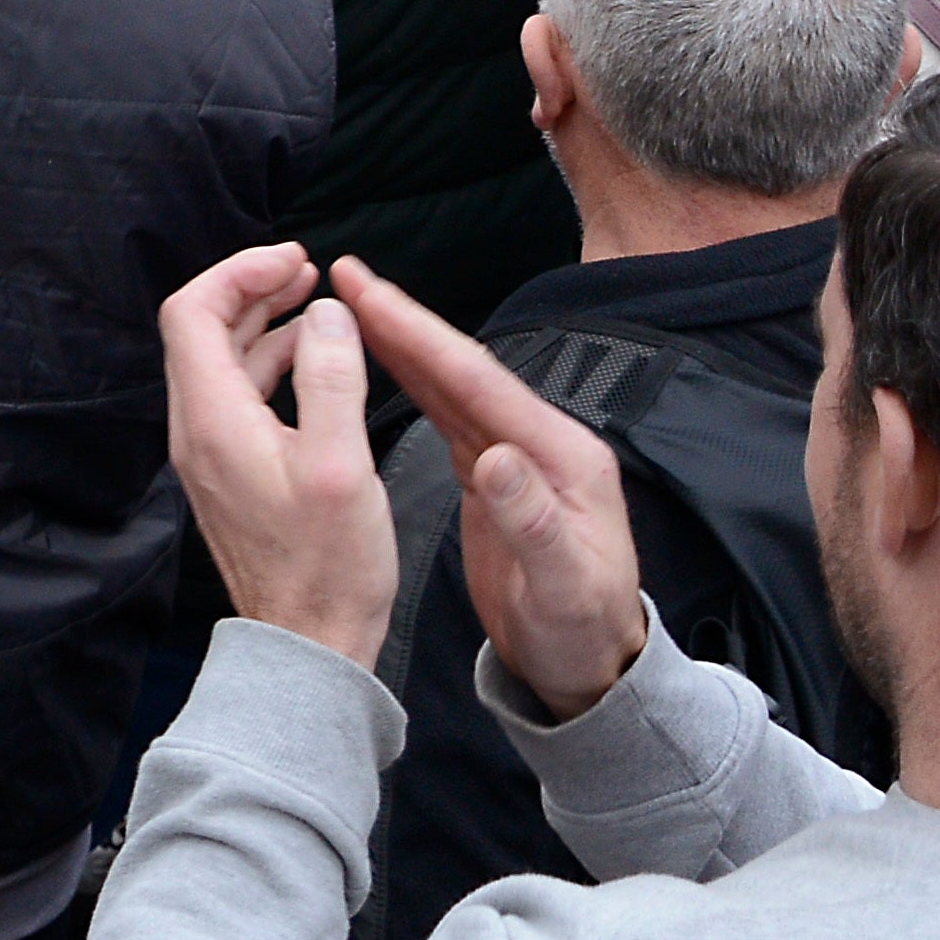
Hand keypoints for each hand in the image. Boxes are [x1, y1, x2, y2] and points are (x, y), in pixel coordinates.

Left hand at [152, 245, 402, 666]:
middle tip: (306, 271)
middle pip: (202, 331)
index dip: (238, 273)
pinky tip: (314, 363)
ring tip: (317, 306)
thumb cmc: (330, 567)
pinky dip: (271, 365)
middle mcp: (197, 432)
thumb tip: (326, 313)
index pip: (193, 312)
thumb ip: (331, 380)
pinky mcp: (232, 474)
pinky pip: (239, 397)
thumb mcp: (342, 466)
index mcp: (212, 421)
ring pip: (223, 364)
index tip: (293, 260)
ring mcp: (211, 455)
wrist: (308, 644)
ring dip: (263, 325)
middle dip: (251, 289)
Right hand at [335, 254, 655, 718]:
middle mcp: (542, 442)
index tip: (372, 294)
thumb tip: (494, 456)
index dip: (423, 336)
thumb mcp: (562, 587)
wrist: (591, 665)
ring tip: (353, 300)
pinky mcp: (495, 473)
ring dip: (403, 340)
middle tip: (348, 273)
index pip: (481, 383)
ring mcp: (519, 454)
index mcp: (563, 456)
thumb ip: (533, 521)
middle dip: (405, 320)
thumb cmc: (581, 633)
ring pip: (452, 384)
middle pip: (463, 369)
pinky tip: (384, 357)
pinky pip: (448, 412)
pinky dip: (412, 378)